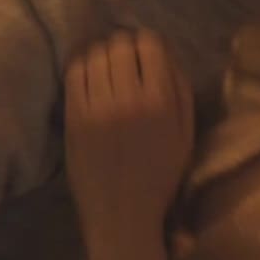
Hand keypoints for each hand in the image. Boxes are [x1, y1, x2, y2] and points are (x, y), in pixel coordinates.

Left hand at [64, 29, 193, 245]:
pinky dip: (81, 66)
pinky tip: (88, 76)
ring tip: (105, 67)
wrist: (122, 216)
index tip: (145, 53)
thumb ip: (181, 90)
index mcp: (161, 102)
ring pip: (94, 54)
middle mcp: (128, 99)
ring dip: (101, 54)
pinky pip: (73, 73)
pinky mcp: (73, 117)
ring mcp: (96, 107)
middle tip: (124, 59)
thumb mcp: (186, 134)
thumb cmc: (160, 177)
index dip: (147, 43)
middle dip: (123, 45)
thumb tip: (165, 53)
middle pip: (120, 44)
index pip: (150, 43)